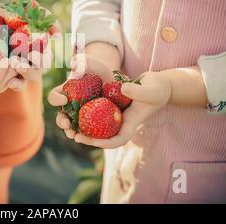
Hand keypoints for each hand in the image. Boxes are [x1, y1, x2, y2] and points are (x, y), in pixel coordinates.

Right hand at [0, 9, 21, 91]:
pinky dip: (14, 57)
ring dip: (16, 66)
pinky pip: (8, 64)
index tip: (6, 60)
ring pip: (7, 75)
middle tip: (19, 57)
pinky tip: (21, 47)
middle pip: (2, 83)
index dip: (0, 75)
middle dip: (11, 72)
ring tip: (22, 53)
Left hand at [8, 6, 60, 81]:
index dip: (40, 60)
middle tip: (16, 63)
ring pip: (22, 82)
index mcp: (42, 53)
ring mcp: (18, 68)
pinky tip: (2, 84)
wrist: (5, 9)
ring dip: (17, 82)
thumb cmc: (27, 11)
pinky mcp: (4, 70)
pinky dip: (5, 84)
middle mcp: (32, 63)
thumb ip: (52, 24)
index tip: (31, 54)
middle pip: (34, 74)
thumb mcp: (41, 13)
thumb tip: (57, 38)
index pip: (45, 61)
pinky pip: (6, 83)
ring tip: (9, 78)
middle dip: (27, 70)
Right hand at [47, 54, 114, 138]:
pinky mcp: (91, 123)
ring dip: (70, 132)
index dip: (55, 99)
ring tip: (74, 135)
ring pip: (70, 127)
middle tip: (67, 123)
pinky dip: (85, 136)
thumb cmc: (99, 70)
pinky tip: (88, 137)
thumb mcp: (93, 63)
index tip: (64, 100)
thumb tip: (73, 64)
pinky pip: (85, 131)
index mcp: (64, 92)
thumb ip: (83, 60)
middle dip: (61, 121)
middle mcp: (69, 106)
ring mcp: (80, 116)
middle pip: (60, 116)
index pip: (54, 97)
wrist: (114, 82)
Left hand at [52, 70, 171, 148]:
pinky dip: (86, 113)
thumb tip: (122, 89)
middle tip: (74, 136)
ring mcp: (115, 115)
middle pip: (104, 137)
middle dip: (89, 139)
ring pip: (97, 127)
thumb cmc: (157, 88)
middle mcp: (121, 122)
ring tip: (69, 126)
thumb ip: (138, 91)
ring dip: (83, 128)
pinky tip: (73, 109)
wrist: (156, 84)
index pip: (119, 139)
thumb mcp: (150, 90)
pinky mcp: (110, 106)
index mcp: (131, 123)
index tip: (95, 142)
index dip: (107, 143)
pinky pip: (96, 113)